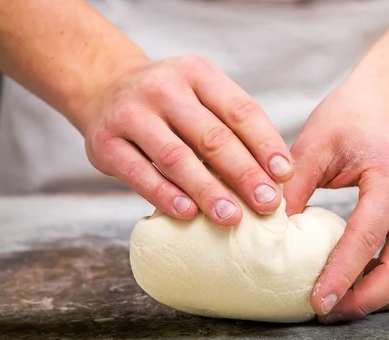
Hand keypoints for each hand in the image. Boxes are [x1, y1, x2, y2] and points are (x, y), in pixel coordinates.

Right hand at [81, 54, 293, 225]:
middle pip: (212, 136)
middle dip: (244, 174)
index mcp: (197, 73)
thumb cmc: (169, 104)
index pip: (240, 111)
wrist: (104, 89)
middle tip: (267, 204)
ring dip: (208, 191)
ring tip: (232, 217)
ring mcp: (131, 114)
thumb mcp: (201, 96)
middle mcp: (164, 88)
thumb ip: (232, 127)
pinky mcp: (105, 143)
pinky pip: (139, 174)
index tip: (284, 174)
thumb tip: (274, 175)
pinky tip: (188, 213)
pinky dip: (166, 196)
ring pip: (177, 158)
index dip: (265, 144)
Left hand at [283, 75, 388, 323]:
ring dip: (385, 298)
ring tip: (345, 301)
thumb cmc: (353, 116)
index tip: (315, 303)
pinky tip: (363, 282)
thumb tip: (271, 231)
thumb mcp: (316, 142)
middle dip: (366, 301)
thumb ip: (293, 185)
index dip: (340, 276)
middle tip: (327, 310)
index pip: (367, 240)